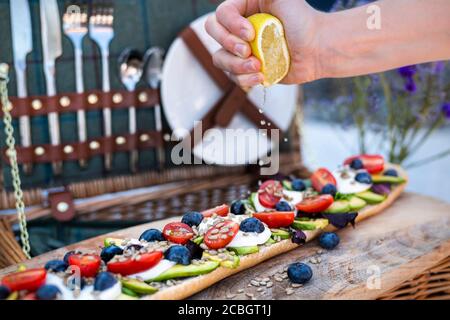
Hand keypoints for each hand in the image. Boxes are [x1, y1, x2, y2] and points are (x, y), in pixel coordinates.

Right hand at [205, 0, 323, 86]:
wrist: (317, 48)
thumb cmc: (302, 20)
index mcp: (244, 9)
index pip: (221, 14)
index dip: (231, 25)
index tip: (252, 33)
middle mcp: (238, 29)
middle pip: (213, 34)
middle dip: (229, 45)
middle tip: (248, 50)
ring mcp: (242, 51)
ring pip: (220, 59)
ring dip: (236, 65)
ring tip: (258, 66)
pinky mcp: (248, 70)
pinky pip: (234, 77)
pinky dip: (245, 79)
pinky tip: (261, 77)